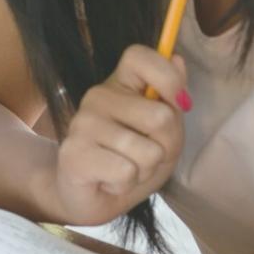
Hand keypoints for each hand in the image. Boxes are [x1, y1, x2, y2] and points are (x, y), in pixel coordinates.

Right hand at [49, 45, 187, 225]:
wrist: (92, 197)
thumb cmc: (132, 161)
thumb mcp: (163, 134)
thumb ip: (170, 101)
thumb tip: (177, 59)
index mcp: (119, 84)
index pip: (138, 56)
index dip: (167, 76)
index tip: (179, 103)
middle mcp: (97, 97)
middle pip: (159, 117)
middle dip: (166, 146)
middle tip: (147, 155)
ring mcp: (82, 123)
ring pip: (147, 151)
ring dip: (145, 170)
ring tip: (126, 170)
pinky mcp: (73, 153)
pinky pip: (125, 171)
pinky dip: (126, 184)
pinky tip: (110, 181)